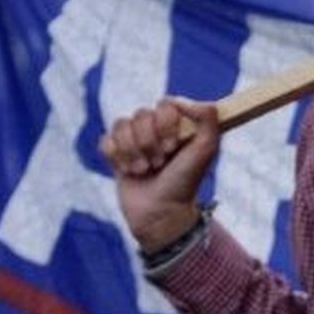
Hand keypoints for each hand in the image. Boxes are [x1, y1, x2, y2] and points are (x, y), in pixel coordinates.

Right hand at [99, 98, 219, 253]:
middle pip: (141, 114)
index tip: (172, 147)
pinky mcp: (116, 154)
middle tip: (160, 162)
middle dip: (149, 143)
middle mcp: (157, 128)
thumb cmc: (185, 182)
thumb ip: (208, 118)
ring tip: (145, 170)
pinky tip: (129, 171)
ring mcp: (135, 140)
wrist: (161, 213)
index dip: (166, 125)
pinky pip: (106, 141)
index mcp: (179, 123)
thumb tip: (182, 100)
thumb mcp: (205, 150)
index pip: (165, 103)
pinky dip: (117, 158)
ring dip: (133, 152)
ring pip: (121, 125)